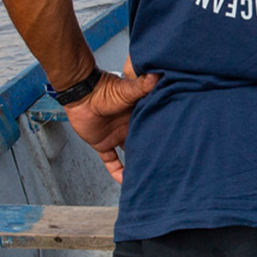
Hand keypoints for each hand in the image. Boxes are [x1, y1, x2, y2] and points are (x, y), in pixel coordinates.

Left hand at [62, 64, 158, 183]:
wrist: (81, 94)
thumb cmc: (104, 89)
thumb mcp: (127, 89)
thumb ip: (143, 85)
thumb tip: (158, 75)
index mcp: (139, 114)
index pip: (154, 125)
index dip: (163, 134)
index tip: (176, 143)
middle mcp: (130, 126)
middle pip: (144, 141)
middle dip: (152, 151)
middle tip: (166, 163)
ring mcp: (117, 136)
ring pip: (130, 153)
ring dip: (137, 163)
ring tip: (149, 175)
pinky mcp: (104, 144)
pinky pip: (112, 161)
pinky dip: (117, 171)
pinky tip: (124, 181)